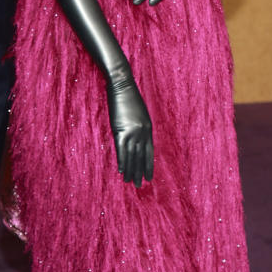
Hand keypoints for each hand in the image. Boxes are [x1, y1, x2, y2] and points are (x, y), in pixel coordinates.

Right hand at [105, 65, 152, 186]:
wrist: (122, 86)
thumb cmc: (129, 97)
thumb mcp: (138, 113)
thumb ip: (139, 126)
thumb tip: (136, 138)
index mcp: (148, 128)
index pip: (149, 152)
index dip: (148, 165)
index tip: (149, 177)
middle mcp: (143, 133)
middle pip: (141, 157)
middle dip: (141, 172)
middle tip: (140, 185)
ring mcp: (133, 133)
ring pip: (132, 157)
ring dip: (131, 170)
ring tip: (130, 182)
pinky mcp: (121, 131)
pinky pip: (122, 151)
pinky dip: (122, 162)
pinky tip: (122, 171)